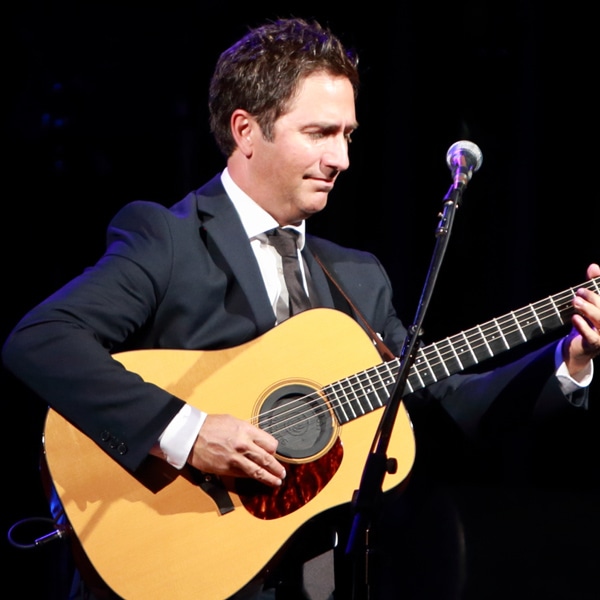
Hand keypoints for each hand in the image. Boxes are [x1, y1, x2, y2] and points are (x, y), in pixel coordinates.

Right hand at [186, 414, 285, 486]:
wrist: (191, 435)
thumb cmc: (210, 426)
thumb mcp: (233, 421)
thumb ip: (248, 431)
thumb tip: (258, 440)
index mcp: (247, 430)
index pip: (270, 443)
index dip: (274, 450)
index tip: (274, 453)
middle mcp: (244, 444)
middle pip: (267, 459)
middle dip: (277, 468)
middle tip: (282, 473)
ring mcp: (236, 458)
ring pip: (258, 471)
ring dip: (270, 478)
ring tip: (276, 482)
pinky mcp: (227, 469)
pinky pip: (244, 475)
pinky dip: (252, 478)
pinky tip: (257, 480)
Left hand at [563, 262, 599, 376]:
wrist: (581, 347)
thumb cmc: (590, 321)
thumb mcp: (592, 302)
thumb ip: (594, 285)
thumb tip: (593, 266)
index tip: (594, 272)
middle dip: (593, 298)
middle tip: (579, 292)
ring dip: (588, 310)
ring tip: (575, 302)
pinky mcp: (596, 345)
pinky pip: (591, 336)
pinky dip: (582, 326)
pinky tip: (574, 317)